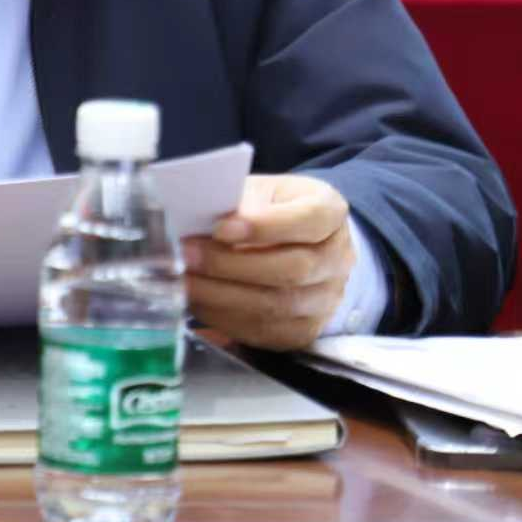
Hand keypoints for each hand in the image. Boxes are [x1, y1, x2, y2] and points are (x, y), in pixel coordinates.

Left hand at [181, 174, 354, 351]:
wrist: (299, 246)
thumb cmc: (274, 211)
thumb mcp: (263, 191)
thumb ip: (240, 202)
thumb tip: (201, 218)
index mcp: (331, 213)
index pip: (307, 220)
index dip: (265, 226)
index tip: (220, 228)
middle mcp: (337, 259)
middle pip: (291, 270)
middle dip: (231, 264)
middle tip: (188, 255)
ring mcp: (324, 300)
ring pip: (276, 306)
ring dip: (221, 295)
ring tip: (185, 279)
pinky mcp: (303, 330)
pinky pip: (264, 330)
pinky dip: (224, 316)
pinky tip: (198, 300)